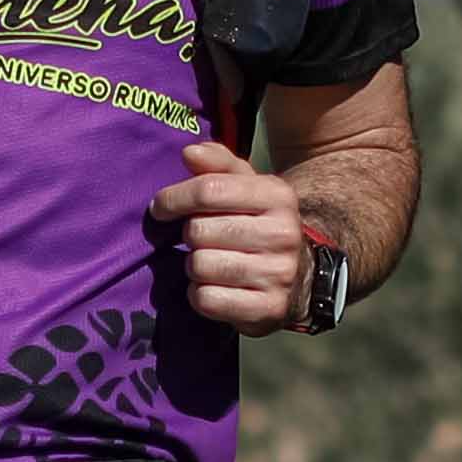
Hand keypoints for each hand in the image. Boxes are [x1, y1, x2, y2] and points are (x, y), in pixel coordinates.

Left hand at [148, 137, 315, 332]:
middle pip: (199, 230)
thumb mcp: (247, 187)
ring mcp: (278, 274)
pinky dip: (200, 294)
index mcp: (277, 196)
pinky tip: (213, 286)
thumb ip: (218, 163)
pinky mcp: (268, 308)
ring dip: (193, 265)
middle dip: (188, 235)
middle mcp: (283, 234)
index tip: (160, 208)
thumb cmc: (259, 224)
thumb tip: (189, 153)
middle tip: (198, 239)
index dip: (173, 199)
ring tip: (209, 261)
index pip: (209, 189)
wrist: (300, 276)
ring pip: (200, 265)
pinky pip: (207, 299)